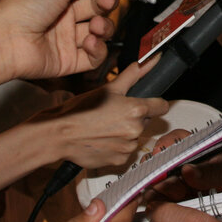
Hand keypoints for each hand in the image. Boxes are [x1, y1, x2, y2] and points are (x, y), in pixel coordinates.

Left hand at [0, 0, 121, 80]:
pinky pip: (94, 56)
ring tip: (97, 24)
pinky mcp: (69, 60)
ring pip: (99, 31)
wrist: (5, 40)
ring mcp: (66, 39)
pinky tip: (89, 41)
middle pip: (97, 7)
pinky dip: (98, 48)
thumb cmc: (23, 7)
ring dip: (105, 25)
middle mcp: (63, 15)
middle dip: (107, 1)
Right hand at [31, 60, 169, 168]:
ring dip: (124, 133)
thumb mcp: (108, 88)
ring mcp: (128, 147)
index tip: (145, 103)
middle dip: (133, 117)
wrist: (59, 135)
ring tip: (105, 127)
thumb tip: (151, 61)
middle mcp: (135, 130)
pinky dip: (116, 147)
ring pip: (134, 137)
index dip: (153, 103)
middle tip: (113, 114)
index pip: (161, 106)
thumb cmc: (80, 111)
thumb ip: (134, 74)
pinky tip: (102, 140)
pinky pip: (124, 152)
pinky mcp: (119, 161)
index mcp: (136, 109)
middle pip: (145, 121)